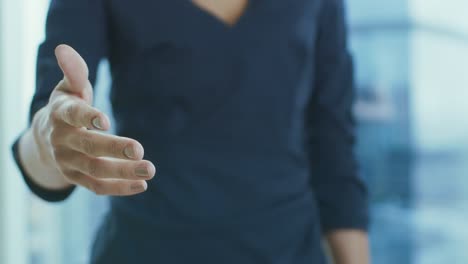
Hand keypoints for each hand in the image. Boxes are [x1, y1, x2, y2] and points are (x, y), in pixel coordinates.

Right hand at [30, 44, 155, 195]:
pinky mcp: (76, 178)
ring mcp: (67, 162)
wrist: (46, 138)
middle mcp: (62, 140)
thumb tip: (64, 49)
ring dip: (123, 172)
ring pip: (95, 170)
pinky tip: (142, 186)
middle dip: (114, 149)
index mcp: (60, 114)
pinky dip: (119, 188)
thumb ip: (74, 71)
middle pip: (88, 147)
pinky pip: (97, 187)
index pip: (72, 116)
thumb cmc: (67, 106)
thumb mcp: (69, 88)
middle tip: (140, 150)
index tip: (106, 121)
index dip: (88, 117)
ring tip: (149, 170)